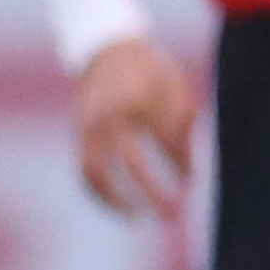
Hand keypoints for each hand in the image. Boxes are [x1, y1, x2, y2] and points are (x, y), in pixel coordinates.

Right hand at [69, 40, 198, 217]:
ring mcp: (87, 126)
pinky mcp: (78, 134)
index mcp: (136, 100)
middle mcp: (107, 116)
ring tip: (137, 218)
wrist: (108, 51)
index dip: (180, 165)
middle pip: (128, 164)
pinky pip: (84, 169)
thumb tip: (187, 173)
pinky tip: (118, 204)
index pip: (163, 142)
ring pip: (94, 173)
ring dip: (114, 200)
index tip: (191, 183)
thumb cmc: (151, 71)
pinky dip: (98, 191)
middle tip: (172, 216)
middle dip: (150, 192)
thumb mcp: (175, 89)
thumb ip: (181, 128)